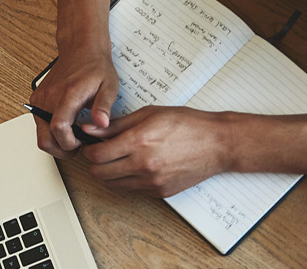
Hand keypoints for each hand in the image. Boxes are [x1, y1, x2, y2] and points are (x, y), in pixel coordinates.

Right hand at [28, 45, 119, 158]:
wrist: (80, 49)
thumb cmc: (95, 67)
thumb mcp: (109, 86)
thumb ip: (104, 106)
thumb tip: (102, 123)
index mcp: (68, 95)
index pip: (59, 128)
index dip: (70, 143)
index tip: (82, 142)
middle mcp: (49, 98)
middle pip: (44, 138)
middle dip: (61, 150)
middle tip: (77, 146)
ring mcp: (41, 99)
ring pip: (40, 134)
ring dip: (56, 141)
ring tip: (74, 135)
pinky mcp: (37, 99)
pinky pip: (39, 123)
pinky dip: (50, 131)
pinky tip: (67, 125)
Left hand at [82, 106, 233, 196]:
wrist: (217, 144)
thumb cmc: (186, 124)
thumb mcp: (148, 114)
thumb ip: (116, 125)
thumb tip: (90, 128)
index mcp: (138, 143)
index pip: (97, 155)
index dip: (88, 150)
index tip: (91, 144)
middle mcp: (144, 165)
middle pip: (100, 174)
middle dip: (95, 163)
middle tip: (101, 153)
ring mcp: (153, 182)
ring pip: (114, 185)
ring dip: (109, 173)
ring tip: (117, 159)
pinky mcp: (161, 192)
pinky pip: (133, 189)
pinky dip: (128, 179)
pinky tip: (136, 166)